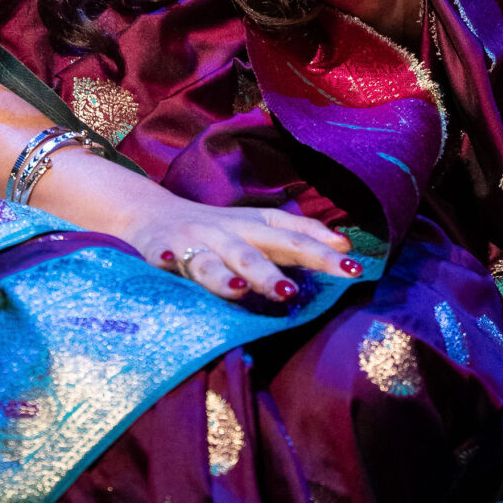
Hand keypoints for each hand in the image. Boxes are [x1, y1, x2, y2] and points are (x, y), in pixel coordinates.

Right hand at [121, 191, 359, 302]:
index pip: (293, 232)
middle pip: (265, 246)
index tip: (353, 264)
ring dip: (233, 272)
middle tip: (313, 282)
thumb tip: (344, 244)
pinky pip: (169, 259)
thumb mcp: (256, 228)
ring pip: (219, 259)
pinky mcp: (164, 250)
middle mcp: (229, 230)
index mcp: (254, 225)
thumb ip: (296, 237)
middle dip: (293, 263)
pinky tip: (172, 264)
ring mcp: (197, 239)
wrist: (149, 214)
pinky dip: (171, 260)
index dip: (322, 245)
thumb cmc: (215, 230)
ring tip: (244, 289)